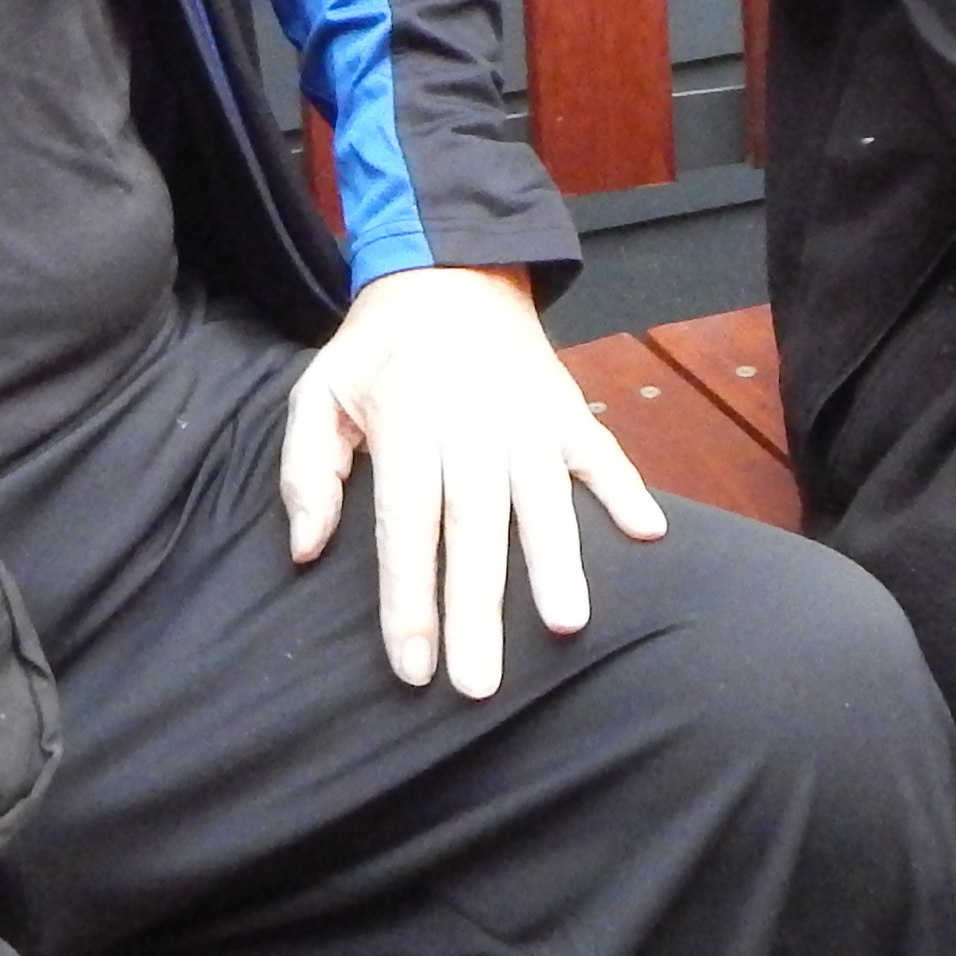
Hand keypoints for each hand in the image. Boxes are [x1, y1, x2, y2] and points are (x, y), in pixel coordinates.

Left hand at [278, 265, 668, 696]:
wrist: (449, 269)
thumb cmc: (376, 351)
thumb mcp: (318, 392)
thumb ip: (307, 470)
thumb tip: (306, 551)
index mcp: (405, 421)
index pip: (406, 522)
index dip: (408, 599)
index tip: (413, 668)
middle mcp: (470, 422)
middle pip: (475, 527)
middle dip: (478, 610)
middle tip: (480, 685)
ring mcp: (526, 415)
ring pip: (542, 497)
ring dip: (556, 560)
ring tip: (568, 625)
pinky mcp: (565, 408)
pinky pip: (601, 451)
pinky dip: (626, 488)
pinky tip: (650, 533)